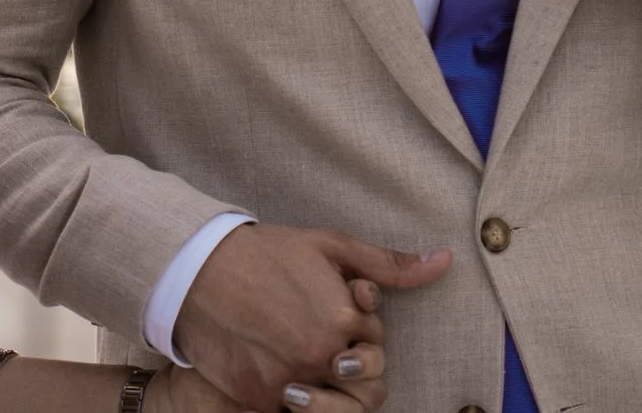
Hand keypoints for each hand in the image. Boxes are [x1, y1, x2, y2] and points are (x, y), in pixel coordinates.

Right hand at [175, 224, 447, 409]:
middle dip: (356, 375)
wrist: (198, 269)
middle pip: (366, 392)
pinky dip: (292, 404)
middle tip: (330, 354)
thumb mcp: (332, 246)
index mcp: (343, 320)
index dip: (360, 334)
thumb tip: (444, 261)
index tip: (335, 315)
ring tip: (307, 373)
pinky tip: (280, 375)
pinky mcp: (259, 399)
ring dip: (329, 398)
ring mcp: (289, 382)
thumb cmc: (268, 252)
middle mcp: (321, 356)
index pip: (376, 348)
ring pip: (333, 411)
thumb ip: (388, 264)